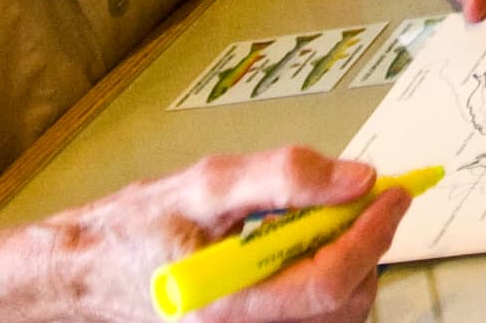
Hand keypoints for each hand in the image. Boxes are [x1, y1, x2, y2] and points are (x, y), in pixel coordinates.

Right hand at [43, 147, 407, 321]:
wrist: (91, 271)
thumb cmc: (138, 228)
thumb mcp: (206, 183)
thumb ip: (284, 176)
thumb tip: (357, 178)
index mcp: (229, 303)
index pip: (329, 281)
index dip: (372, 234)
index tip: (394, 191)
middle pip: (344, 305)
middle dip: (367, 248)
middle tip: (365, 200)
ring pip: (337, 315)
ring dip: (353, 265)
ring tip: (330, 222)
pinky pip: (315, 318)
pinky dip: (330, 281)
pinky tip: (309, 249)